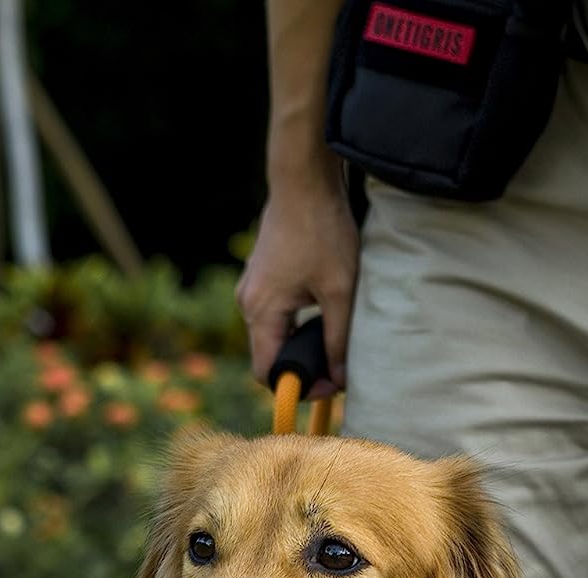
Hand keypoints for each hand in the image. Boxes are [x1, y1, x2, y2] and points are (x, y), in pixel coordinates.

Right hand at [236, 169, 358, 396]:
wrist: (303, 181)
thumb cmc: (322, 231)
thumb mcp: (340, 292)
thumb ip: (338, 340)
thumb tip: (341, 379)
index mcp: (261, 311)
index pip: (266, 372)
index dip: (295, 387)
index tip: (328, 386)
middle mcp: (247, 303)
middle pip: (268, 356)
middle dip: (300, 368)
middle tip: (336, 371)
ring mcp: (250, 288)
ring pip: (271, 335)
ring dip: (299, 346)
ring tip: (331, 344)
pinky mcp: (260, 277)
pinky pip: (273, 315)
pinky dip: (294, 325)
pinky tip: (320, 317)